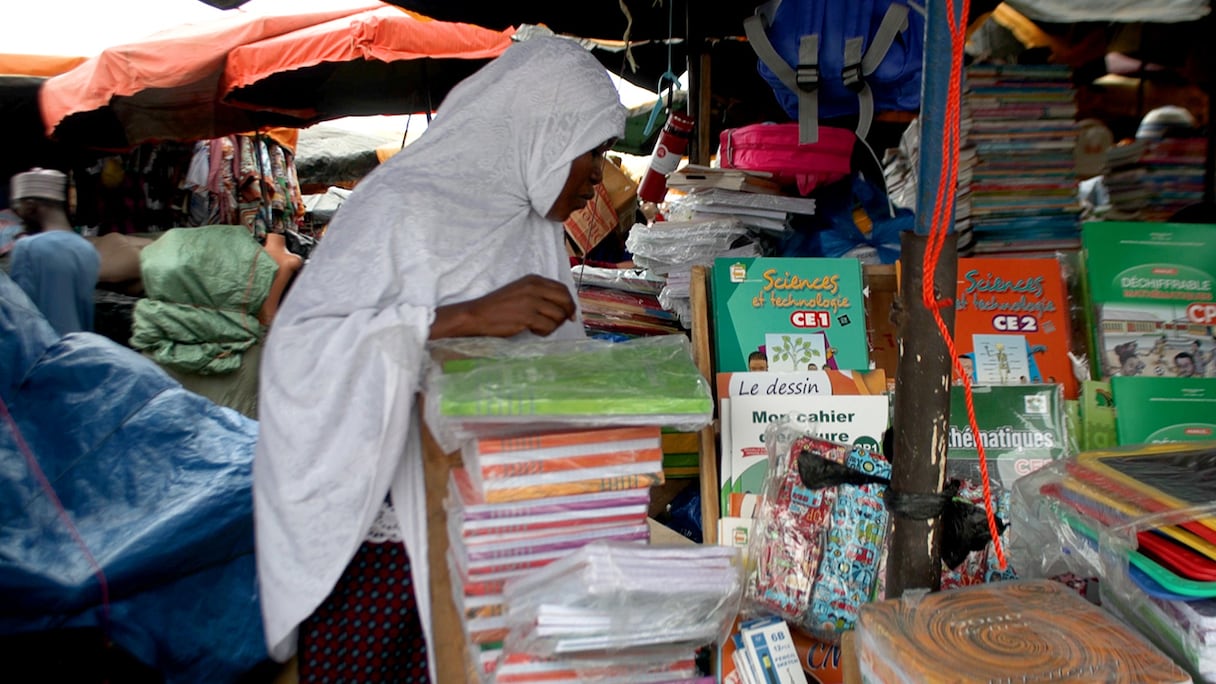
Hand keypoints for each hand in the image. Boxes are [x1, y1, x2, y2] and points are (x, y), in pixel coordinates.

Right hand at [430, 274, 576, 338]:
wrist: (478, 315)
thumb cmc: (499, 306)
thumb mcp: (521, 292)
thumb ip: (540, 295)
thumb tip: (564, 308)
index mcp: (534, 280)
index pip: (562, 289)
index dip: (569, 302)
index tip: (570, 313)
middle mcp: (535, 288)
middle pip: (565, 301)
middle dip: (567, 314)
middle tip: (563, 323)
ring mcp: (532, 302)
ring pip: (558, 316)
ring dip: (552, 325)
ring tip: (538, 327)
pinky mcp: (528, 316)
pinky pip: (548, 327)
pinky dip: (544, 332)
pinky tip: (532, 330)